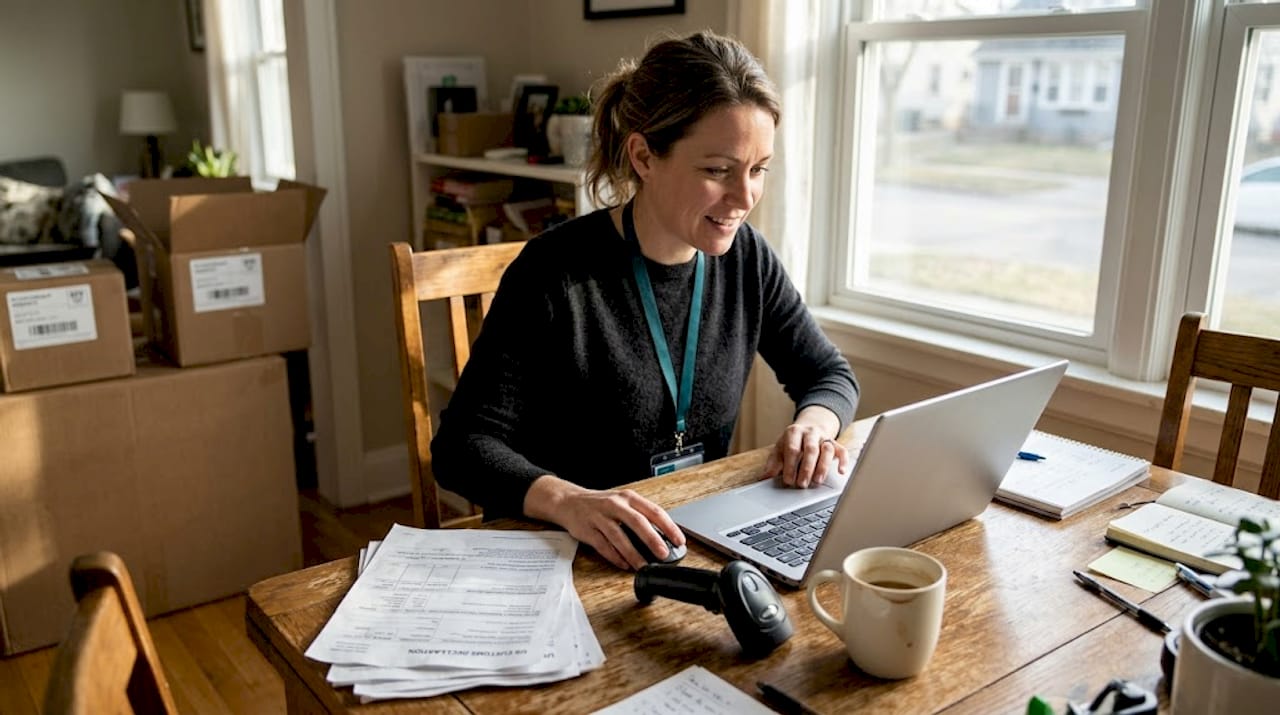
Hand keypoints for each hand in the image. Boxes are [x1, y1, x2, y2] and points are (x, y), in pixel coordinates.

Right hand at [523, 476, 684, 569]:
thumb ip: (640, 517)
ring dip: (633, 554)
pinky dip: (615, 557)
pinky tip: (624, 564)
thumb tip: (663, 538)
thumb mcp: (622, 503)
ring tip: (643, 565)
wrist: (569, 501)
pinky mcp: (587, 530)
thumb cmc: (600, 505)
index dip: (668, 526)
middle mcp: (615, 505)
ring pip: (619, 537)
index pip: (653, 511)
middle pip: (637, 522)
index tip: (679, 540)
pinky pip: (603, 546)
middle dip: (652, 539)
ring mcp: (600, 517)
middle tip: (663, 554)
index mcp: (628, 498)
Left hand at [762, 407, 848, 487]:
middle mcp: (810, 433)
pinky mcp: (835, 443)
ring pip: (827, 449)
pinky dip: (843, 461)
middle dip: (806, 468)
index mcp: (793, 432)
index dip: (790, 465)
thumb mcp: (779, 450)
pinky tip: (841, 472)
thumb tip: (764, 478)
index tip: (788, 480)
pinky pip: (842, 450)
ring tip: (817, 481)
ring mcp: (824, 437)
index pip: (792, 449)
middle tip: (802, 484)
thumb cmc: (791, 443)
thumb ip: (773, 463)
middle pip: (810, 449)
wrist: (808, 429)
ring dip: (823, 466)